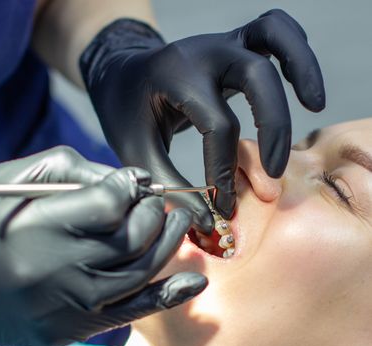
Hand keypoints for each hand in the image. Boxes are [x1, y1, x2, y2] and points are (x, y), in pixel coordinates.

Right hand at [0, 146, 206, 345]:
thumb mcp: (9, 179)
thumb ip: (71, 169)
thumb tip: (126, 178)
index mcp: (40, 225)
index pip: (112, 202)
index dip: (129, 185)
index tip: (130, 181)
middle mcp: (61, 268)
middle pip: (134, 235)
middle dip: (154, 210)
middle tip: (155, 200)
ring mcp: (72, 304)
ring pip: (143, 270)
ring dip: (168, 241)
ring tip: (175, 221)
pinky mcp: (74, 328)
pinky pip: (134, 311)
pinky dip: (170, 294)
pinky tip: (195, 279)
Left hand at [81, 9, 324, 226]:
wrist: (121, 77)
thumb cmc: (127, 113)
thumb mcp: (136, 149)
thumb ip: (168, 184)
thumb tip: (208, 221)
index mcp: (177, 76)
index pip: (217, 125)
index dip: (224, 170)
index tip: (223, 204)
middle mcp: (204, 52)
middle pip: (257, 76)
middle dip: (274, 126)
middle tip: (275, 170)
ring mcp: (222, 42)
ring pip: (275, 34)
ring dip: (302, 66)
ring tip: (316, 105)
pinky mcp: (234, 44)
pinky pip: (275, 32)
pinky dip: (294, 52)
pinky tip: (301, 87)